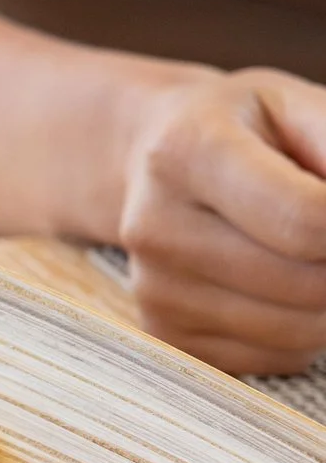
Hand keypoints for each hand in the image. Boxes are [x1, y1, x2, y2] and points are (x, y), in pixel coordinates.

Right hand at [117, 69, 325, 374]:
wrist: (153, 162)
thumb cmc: (243, 131)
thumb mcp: (296, 106)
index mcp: (187, 152)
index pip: (307, 219)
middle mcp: (157, 226)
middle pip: (309, 283)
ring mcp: (156, 287)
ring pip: (300, 330)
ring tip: (314, 257)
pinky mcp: (168, 332)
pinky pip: (278, 357)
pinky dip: (304, 330)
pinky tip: (283, 286)